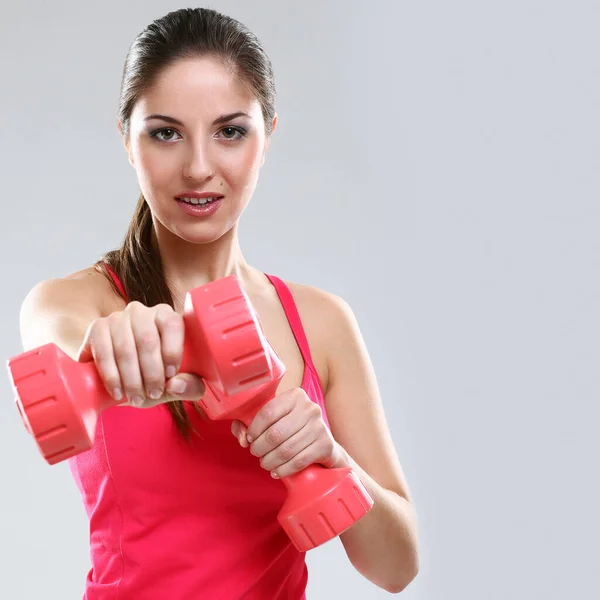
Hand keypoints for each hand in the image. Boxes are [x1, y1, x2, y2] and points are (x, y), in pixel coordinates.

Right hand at [76, 301, 204, 406]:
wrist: (119, 375)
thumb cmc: (155, 375)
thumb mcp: (177, 383)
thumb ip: (189, 386)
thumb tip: (176, 384)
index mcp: (166, 316)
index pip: (172, 324)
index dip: (172, 350)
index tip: (170, 376)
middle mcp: (141, 312)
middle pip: (147, 339)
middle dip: (151, 372)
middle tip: (153, 394)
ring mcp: (117, 318)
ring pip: (125, 348)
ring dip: (131, 378)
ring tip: (136, 398)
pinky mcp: (97, 328)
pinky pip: (103, 352)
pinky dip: (111, 376)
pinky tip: (118, 392)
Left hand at [231, 387, 349, 477]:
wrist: (323, 444)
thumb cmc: (290, 429)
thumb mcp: (270, 420)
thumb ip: (246, 423)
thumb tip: (242, 438)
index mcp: (295, 396)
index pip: (268, 412)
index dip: (254, 429)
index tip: (249, 438)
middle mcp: (309, 408)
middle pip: (275, 433)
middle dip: (260, 448)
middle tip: (256, 453)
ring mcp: (319, 426)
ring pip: (286, 450)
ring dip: (269, 461)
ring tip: (265, 463)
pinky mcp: (325, 445)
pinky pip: (298, 461)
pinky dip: (283, 470)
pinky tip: (276, 471)